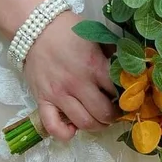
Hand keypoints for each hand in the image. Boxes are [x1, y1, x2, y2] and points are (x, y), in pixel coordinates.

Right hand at [23, 11, 118, 142]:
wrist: (35, 28)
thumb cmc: (68, 30)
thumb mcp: (95, 35)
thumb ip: (110, 53)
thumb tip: (125, 66)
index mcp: (94, 65)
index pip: (117, 90)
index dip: (125, 96)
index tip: (126, 97)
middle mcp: (78, 83)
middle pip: (103, 112)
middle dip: (113, 115)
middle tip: (114, 111)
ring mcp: (59, 94)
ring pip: (84, 123)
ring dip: (96, 125)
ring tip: (99, 119)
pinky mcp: (43, 101)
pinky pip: (54, 127)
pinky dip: (66, 133)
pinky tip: (73, 128)